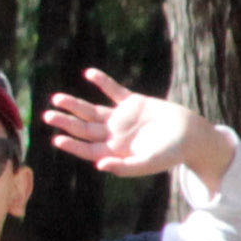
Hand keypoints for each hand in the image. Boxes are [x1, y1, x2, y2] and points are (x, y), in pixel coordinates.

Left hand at [41, 68, 192, 181]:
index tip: (57, 139)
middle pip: (84, 128)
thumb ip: (126, 167)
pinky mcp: (133, 103)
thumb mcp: (150, 163)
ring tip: (57, 99)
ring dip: (75, 105)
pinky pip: (114, 90)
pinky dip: (103, 82)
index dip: (72, 145)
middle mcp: (113, 134)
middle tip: (47, 116)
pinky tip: (89, 73)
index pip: (87, 148)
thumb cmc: (171, 154)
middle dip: (66, 122)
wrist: (192, 135)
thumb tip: (99, 165)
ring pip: (92, 111)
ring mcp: (121, 118)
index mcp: (115, 151)